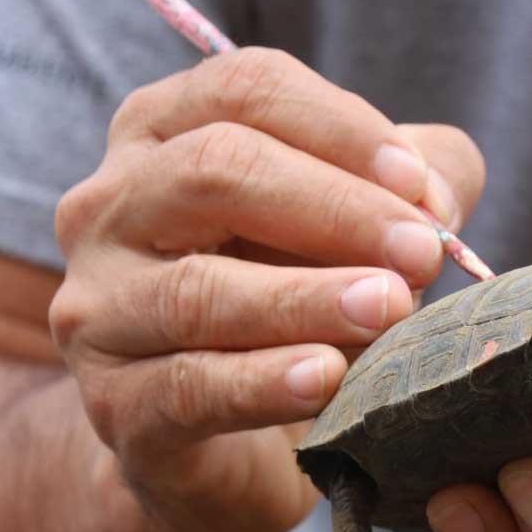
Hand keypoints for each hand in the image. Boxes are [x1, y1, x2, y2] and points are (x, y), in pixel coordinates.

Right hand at [50, 48, 483, 531]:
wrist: (233, 440)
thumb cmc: (301, 299)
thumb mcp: (362, 220)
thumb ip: (414, 183)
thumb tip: (434, 199)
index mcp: (163, 134)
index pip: (243, 90)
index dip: (339, 127)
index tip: (416, 182)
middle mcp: (108, 207)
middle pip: (212, 171)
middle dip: (333, 209)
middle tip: (422, 252)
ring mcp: (98, 308)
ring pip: (197, 288)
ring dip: (306, 297)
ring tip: (389, 309)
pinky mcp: (115, 405)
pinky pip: (189, 388)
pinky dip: (265, 382)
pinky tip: (327, 379)